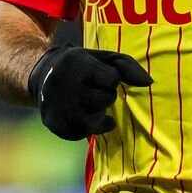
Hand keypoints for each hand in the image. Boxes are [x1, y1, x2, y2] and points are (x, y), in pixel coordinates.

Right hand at [26, 44, 152, 140]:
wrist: (42, 75)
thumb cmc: (81, 66)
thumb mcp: (102, 58)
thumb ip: (128, 66)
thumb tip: (149, 83)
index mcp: (76, 63)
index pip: (112, 79)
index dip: (111, 79)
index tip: (101, 76)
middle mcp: (64, 84)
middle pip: (104, 100)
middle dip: (105, 97)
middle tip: (94, 90)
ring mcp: (57, 106)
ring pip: (93, 121)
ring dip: (98, 114)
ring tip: (90, 104)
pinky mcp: (54, 123)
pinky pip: (82, 134)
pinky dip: (89, 128)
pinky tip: (84, 116)